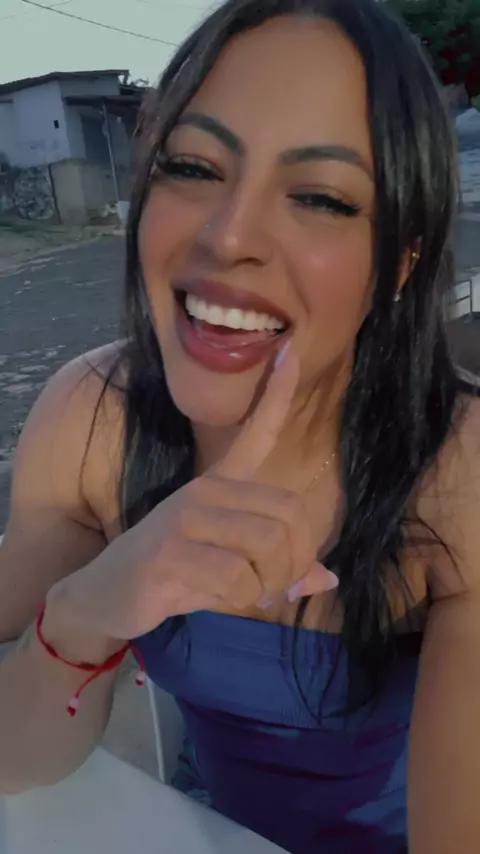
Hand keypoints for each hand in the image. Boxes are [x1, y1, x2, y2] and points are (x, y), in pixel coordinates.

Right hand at [50, 345, 337, 640]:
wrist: (107, 594)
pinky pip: (237, 575)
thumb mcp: (232, 571)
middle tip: (278, 587)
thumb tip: (328, 577)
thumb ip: (277, 568)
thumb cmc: (175, 576)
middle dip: (296, 562)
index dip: (277, 393)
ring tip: (255, 596)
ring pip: (268, 544)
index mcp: (221, 484)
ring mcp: (184, 516)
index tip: (292, 351)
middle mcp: (205, 490)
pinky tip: (225, 601)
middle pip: (290, 515)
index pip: (257, 431)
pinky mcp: (169, 550)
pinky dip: (243, 598)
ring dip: (272, 584)